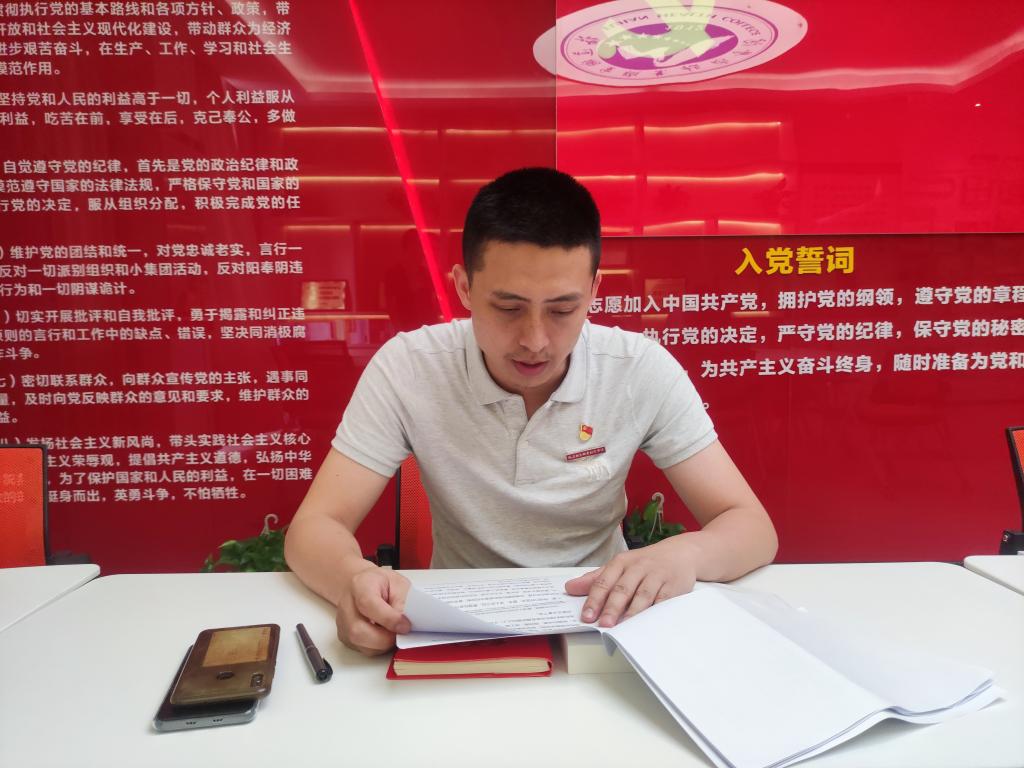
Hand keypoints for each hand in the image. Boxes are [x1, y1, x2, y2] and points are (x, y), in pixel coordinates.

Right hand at [335, 565, 410, 655]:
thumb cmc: (381, 584)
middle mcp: (346, 605)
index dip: (389, 619)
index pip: (368, 604)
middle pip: (358, 630)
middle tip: (401, 634)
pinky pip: (363, 650)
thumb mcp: (398, 584)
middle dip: (385, 638)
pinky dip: (379, 648)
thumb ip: (403, 602)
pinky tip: (386, 636)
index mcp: (360, 585)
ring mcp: (343, 623)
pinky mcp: (345, 637)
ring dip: (383, 644)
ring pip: (360, 644)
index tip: (405, 626)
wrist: (364, 586)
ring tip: (395, 633)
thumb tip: (407, 625)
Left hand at [564, 537, 698, 627]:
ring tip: (623, 627)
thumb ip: (595, 578)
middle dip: (612, 608)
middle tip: (604, 624)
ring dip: (632, 612)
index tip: (586, 616)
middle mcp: (638, 567)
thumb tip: (570, 588)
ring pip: (642, 595)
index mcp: (621, 562)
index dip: (594, 600)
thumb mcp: (619, 566)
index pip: (604, 581)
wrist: (682, 553)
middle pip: (622, 589)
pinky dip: (655, 612)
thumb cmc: (645, 562)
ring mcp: (656, 576)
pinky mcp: (673, 585)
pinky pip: (663, 600)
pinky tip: (648, 623)